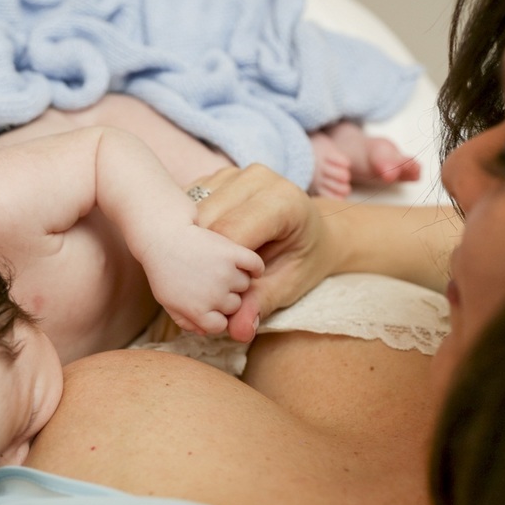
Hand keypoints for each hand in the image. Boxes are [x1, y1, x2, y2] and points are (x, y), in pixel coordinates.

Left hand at [141, 224, 263, 335]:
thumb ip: (186, 321)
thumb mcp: (167, 301)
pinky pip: (256, 266)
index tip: (208, 302)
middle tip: (211, 279)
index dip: (214, 314)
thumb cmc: (163, 270)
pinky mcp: (234, 253)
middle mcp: (215, 296)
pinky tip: (244, 264)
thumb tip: (205, 332)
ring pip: (245, 285)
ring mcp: (226, 274)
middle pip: (234, 305)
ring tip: (220, 266)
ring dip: (237, 277)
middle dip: (225, 295)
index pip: (220, 325)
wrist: (163, 236)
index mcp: (198, 312)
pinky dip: (255, 266)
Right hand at [192, 165, 338, 341]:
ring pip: (194, 214)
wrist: (312, 230)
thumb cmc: (304, 258)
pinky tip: (209, 247)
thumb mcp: (289, 284)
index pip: (231, 234)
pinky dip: (194, 232)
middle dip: (206, 258)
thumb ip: (262, 303)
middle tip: (218, 283)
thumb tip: (237, 331)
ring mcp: (234, 173)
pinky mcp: (217, 177)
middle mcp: (256, 177)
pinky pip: (192, 208)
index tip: (226, 291)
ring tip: (216, 265)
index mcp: (282, 200)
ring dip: (197, 245)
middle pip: (208, 222)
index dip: (221, 268)